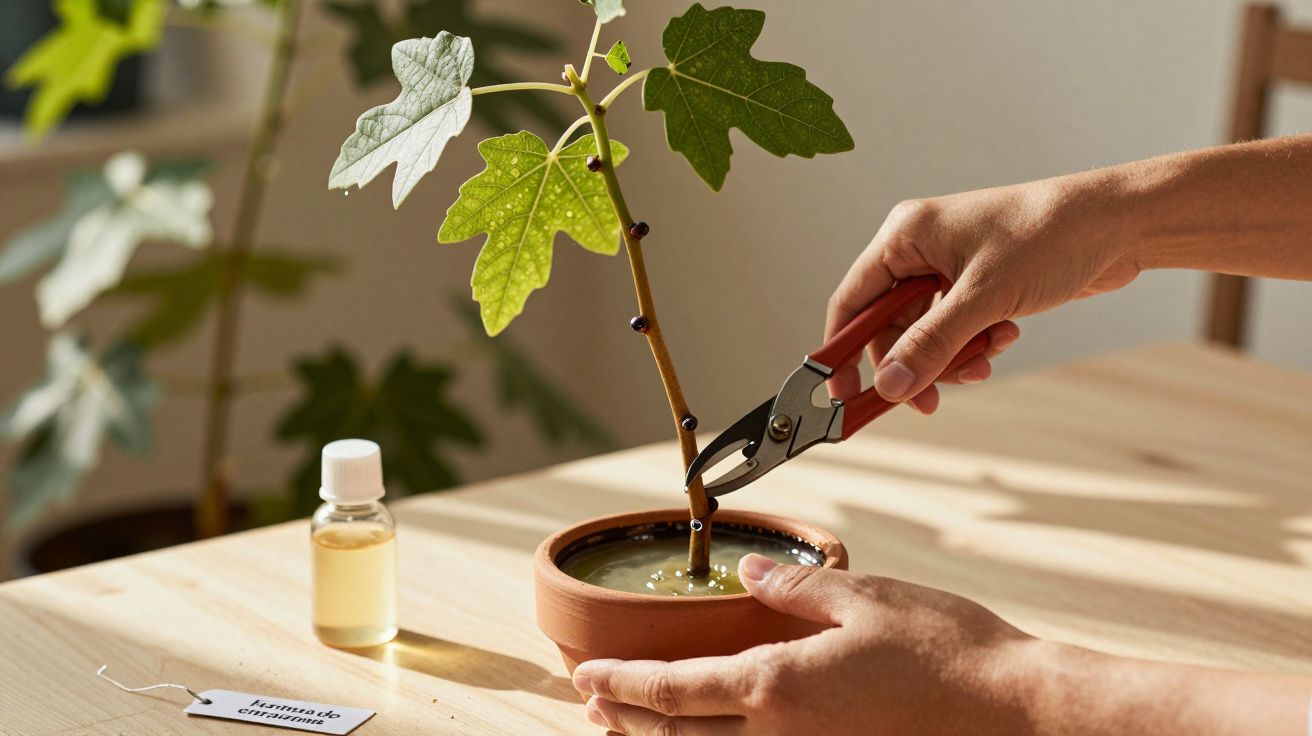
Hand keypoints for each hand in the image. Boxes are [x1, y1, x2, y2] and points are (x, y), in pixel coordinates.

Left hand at [572, 556, 1311, 735]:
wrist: (1014, 709)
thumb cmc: (945, 647)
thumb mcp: (863, 597)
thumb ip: (796, 586)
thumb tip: (747, 570)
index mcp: (780, 684)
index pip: (677, 690)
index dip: (624, 686)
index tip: (585, 678)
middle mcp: (784, 734)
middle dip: (630, 721)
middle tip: (594, 705)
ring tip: (630, 726)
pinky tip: (715, 733)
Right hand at [826, 177, 1142, 412]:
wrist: (1118, 223)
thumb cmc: (1051, 235)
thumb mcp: (984, 297)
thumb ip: (932, 343)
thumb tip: (891, 385)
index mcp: (905, 235)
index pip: (852, 301)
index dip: (844, 351)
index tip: (845, 393)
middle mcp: (920, 248)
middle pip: (889, 326)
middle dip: (914, 363)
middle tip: (928, 400)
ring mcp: (949, 266)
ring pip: (926, 334)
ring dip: (952, 356)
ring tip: (986, 357)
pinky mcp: (977, 283)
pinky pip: (956, 330)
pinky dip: (975, 345)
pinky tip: (1004, 338)